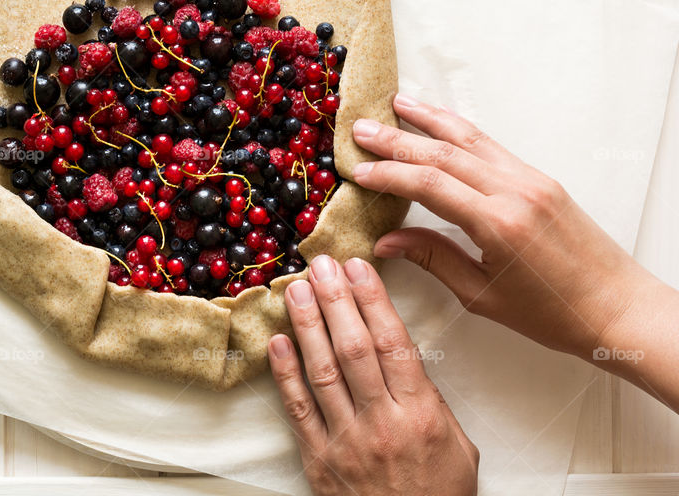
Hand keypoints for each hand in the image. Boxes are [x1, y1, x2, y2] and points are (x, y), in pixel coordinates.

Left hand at [268, 255, 478, 495]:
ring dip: (306, 325)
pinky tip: (277, 342)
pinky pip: (298, 410)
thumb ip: (430, 397)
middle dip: (336, 300)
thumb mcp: (458, 445)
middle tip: (321, 264)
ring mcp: (346, 442)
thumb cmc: (439, 495)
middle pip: (353, 349)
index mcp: (420, 415)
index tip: (359, 267)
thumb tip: (401, 353)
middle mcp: (381, 424)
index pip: (392, 343)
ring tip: (296, 289)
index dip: (373, 300)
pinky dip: (285, 374)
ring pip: (322, 372)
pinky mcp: (318, 461)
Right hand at [350, 94, 649, 357]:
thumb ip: (433, 259)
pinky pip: (491, 147)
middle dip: (398, 139)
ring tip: (397, 104)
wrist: (617, 307)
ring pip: (470, 139)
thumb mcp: (482, 295)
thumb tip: (386, 239)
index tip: (357, 171)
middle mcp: (515, 192)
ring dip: (430, 119)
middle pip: (444, 153)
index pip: (430, 185)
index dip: (389, 174)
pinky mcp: (540, 180)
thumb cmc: (551, 313)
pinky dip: (460, 130)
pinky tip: (440, 123)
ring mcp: (531, 180)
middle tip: (360, 129)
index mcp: (499, 224)